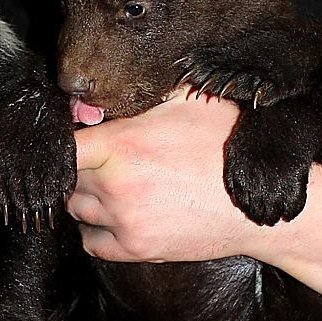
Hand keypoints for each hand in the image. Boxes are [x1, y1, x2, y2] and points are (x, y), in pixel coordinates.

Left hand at [68, 94, 266, 261]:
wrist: (257, 203)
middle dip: (81, 169)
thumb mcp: (189, 101)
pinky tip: (116, 215)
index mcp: (123, 145)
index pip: (64, 146)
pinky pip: (90, 242)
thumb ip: (147, 90)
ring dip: (87, 198)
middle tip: (103, 162)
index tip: (76, 140)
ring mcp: (124, 220)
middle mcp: (116, 185)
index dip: (64, 142)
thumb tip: (118, 71)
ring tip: (111, 187)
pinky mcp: (135, 249)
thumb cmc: (227, 147)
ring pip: (76, 210)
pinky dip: (96, 230)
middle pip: (68, 179)